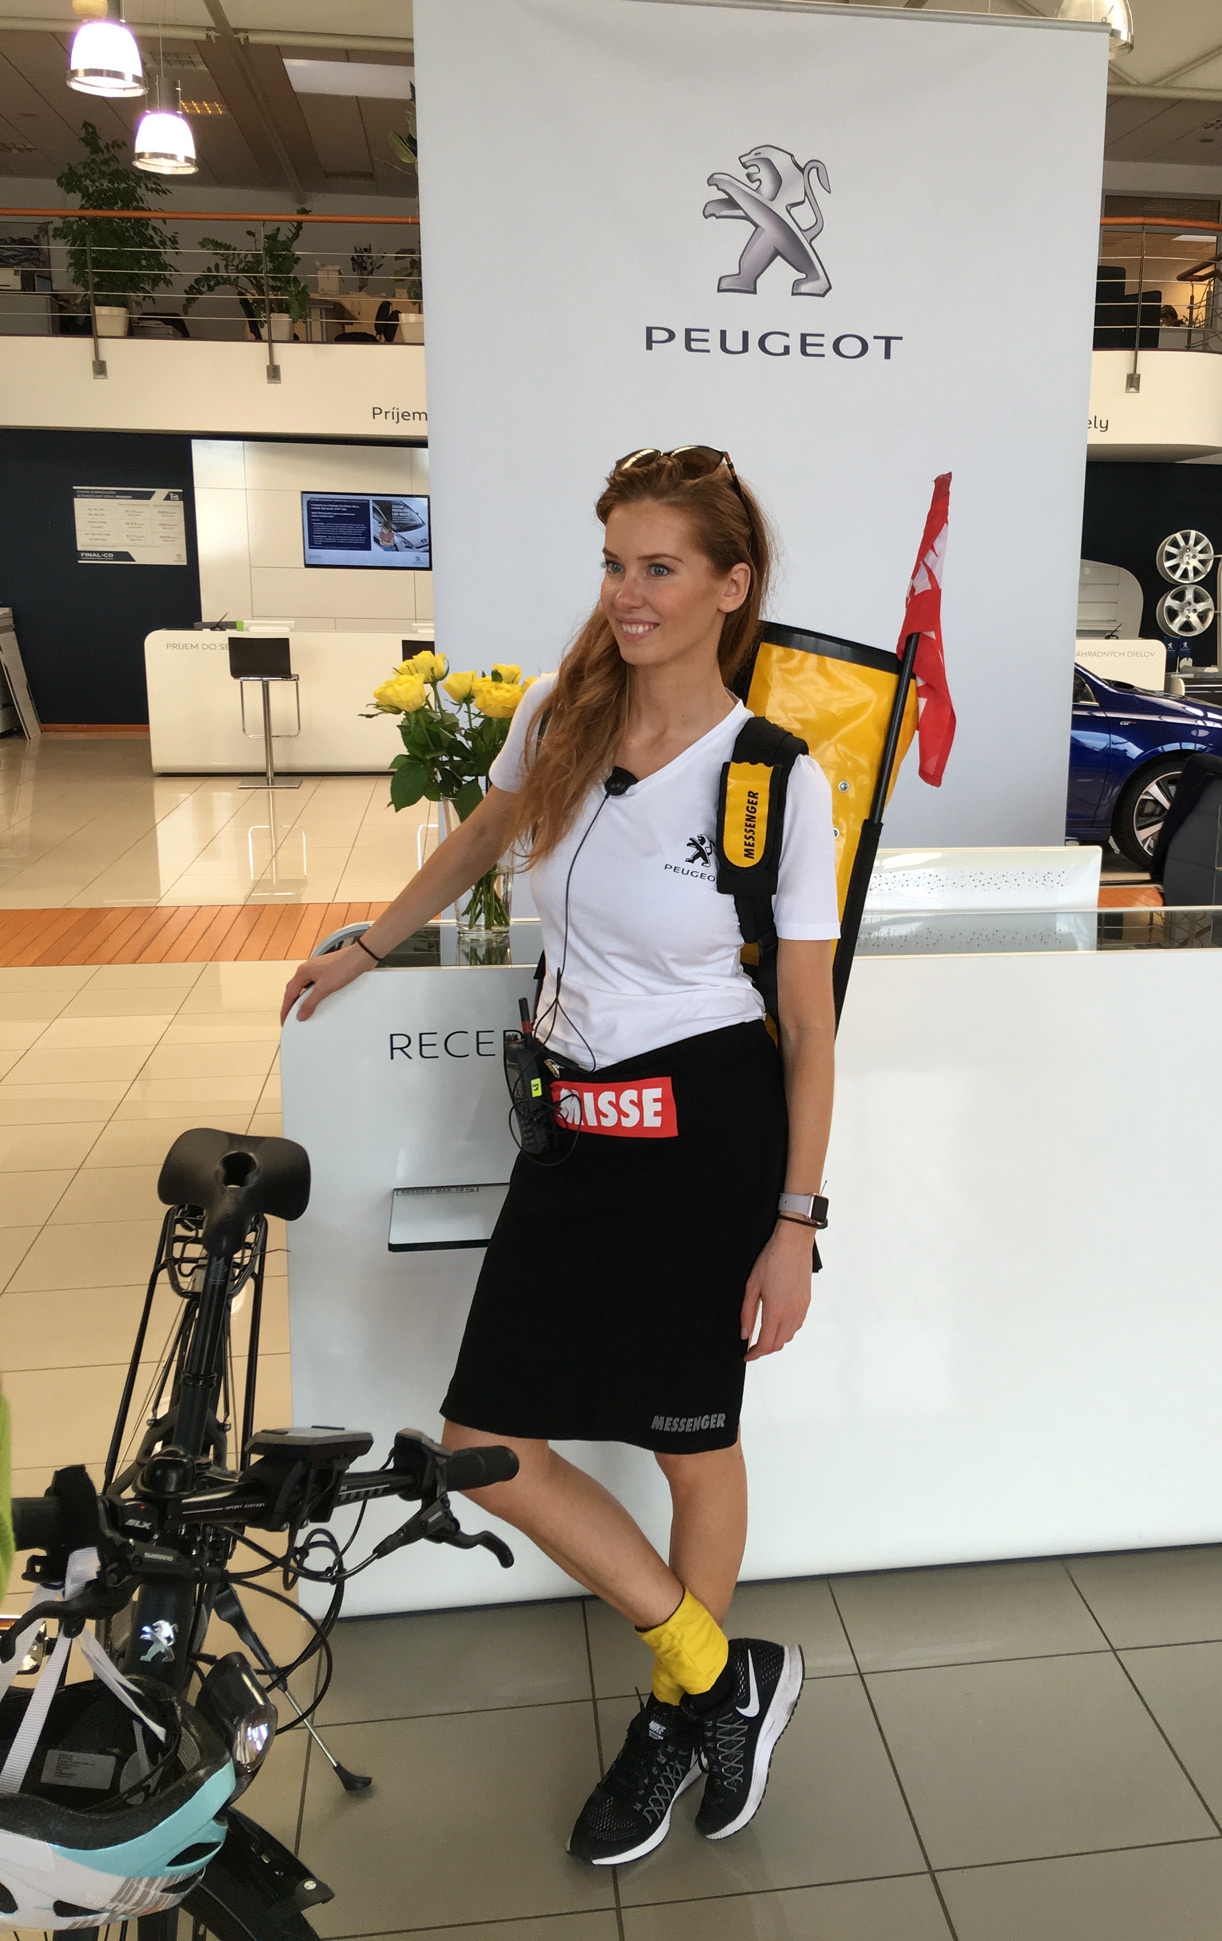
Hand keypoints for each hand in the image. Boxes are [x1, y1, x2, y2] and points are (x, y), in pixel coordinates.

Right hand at [280, 944, 368, 1023]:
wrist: (360, 957)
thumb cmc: (343, 967)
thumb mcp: (325, 988)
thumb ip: (311, 1002)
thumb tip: (300, 1014)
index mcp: (302, 972)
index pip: (289, 994)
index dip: (286, 1009)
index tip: (285, 1021)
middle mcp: (307, 969)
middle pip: (294, 990)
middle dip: (291, 1004)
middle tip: (290, 1018)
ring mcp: (316, 969)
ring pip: (304, 987)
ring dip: (301, 999)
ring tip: (302, 1011)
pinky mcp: (326, 971)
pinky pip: (313, 985)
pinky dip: (311, 994)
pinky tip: (316, 1000)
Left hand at [740, 1222, 814, 1362]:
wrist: (793, 1244)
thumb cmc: (772, 1260)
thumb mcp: (752, 1286)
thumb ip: (747, 1312)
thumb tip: (745, 1333)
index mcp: (776, 1311)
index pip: (766, 1344)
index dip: (755, 1354)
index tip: (747, 1355)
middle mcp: (791, 1314)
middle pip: (778, 1344)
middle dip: (764, 1349)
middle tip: (752, 1346)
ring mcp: (801, 1309)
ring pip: (789, 1336)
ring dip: (776, 1340)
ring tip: (763, 1334)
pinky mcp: (806, 1303)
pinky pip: (797, 1325)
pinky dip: (786, 1330)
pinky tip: (777, 1322)